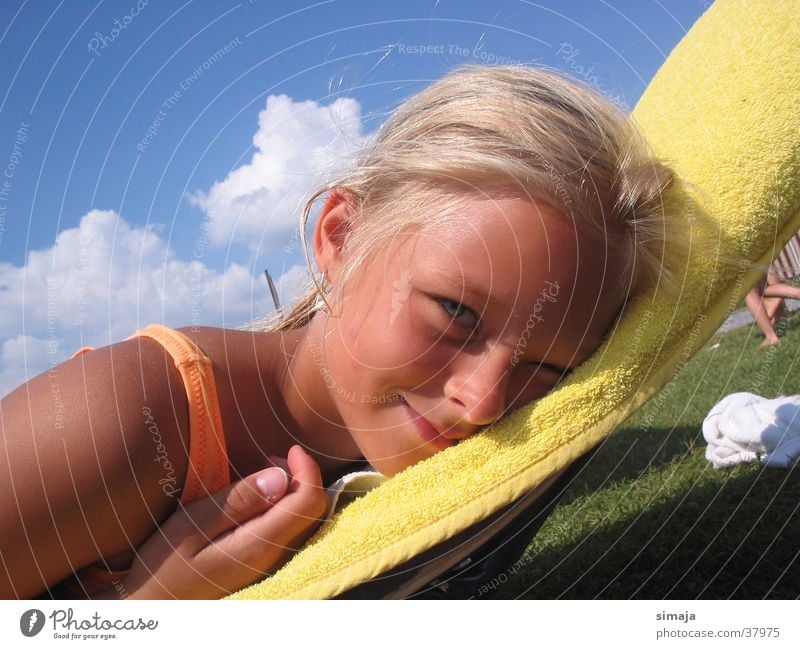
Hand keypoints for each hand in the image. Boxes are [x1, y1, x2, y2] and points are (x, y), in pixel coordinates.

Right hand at [116, 445, 328, 598]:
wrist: (153, 605)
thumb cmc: (164, 563)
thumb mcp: (192, 525)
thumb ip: (238, 501)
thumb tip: (280, 476)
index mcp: (259, 544)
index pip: (308, 502)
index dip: (307, 469)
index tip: (291, 449)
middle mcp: (274, 557)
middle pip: (314, 510)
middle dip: (303, 477)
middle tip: (271, 458)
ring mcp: (272, 564)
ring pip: (307, 521)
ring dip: (295, 490)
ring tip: (265, 473)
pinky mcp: (265, 565)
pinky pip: (293, 530)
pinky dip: (288, 506)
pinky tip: (262, 497)